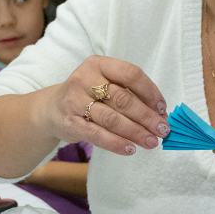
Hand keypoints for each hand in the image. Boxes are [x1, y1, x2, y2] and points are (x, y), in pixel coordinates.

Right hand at [48, 55, 167, 155]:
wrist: (52, 108)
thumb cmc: (87, 95)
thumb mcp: (104, 83)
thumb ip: (129, 93)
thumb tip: (159, 114)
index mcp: (99, 64)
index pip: (130, 74)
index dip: (150, 92)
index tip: (162, 108)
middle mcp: (85, 79)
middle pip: (123, 98)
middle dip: (147, 116)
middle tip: (163, 130)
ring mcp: (75, 101)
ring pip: (112, 118)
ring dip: (136, 132)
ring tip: (152, 142)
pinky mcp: (71, 123)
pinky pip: (98, 135)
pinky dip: (116, 143)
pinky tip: (130, 149)